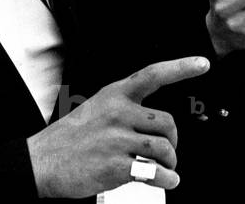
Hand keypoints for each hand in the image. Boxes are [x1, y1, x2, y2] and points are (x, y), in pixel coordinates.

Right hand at [27, 56, 208, 197]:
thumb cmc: (71, 137)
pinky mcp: (115, 166)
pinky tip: (166, 181)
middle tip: (167, 151)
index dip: (181, 67)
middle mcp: (118, 112)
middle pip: (167, 122)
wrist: (41, 162)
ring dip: (170, 161)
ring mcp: (117, 139)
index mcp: (115, 94)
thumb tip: (158, 125)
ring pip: (164, 148)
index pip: (153, 74)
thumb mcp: (97, 108)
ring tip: (165, 168)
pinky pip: (155, 172)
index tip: (203, 63)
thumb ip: (126, 109)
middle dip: (172, 139)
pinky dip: (167, 179)